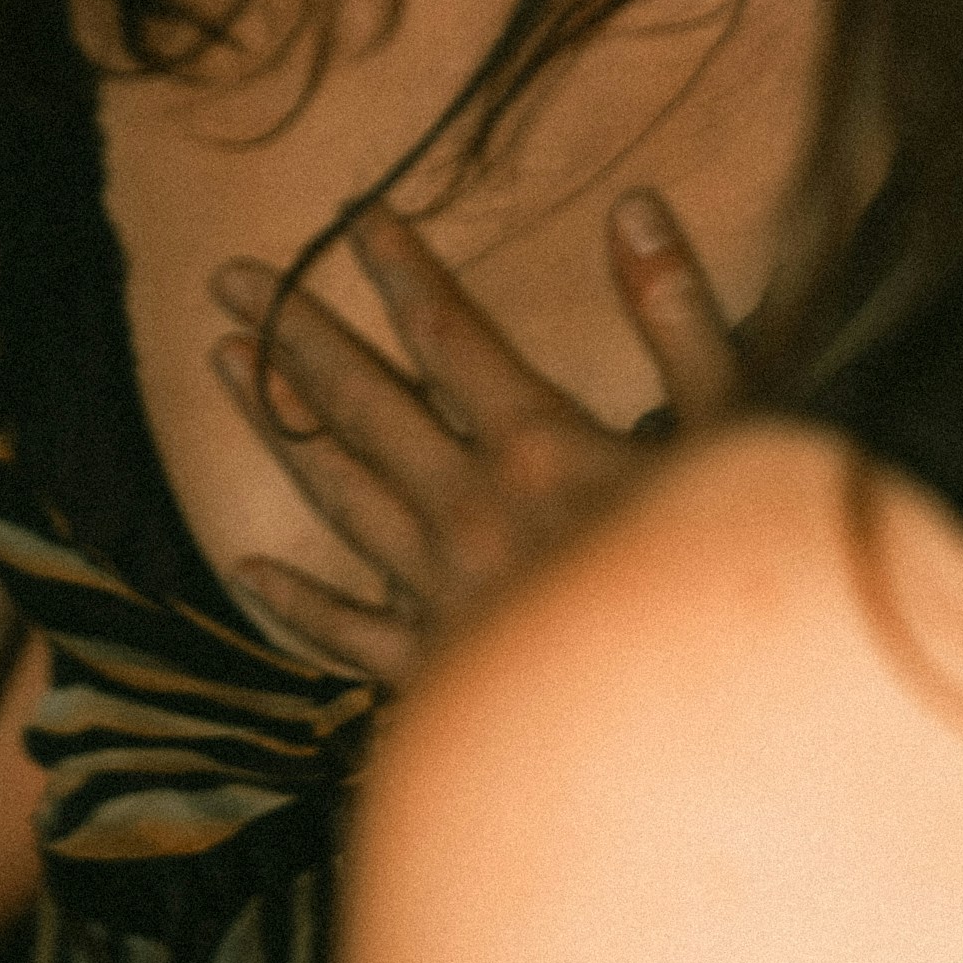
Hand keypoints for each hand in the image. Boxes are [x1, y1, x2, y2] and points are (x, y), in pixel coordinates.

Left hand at [209, 189, 738, 691]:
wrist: (705, 755)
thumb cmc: (734, 590)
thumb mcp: (736, 435)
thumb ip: (679, 317)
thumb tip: (632, 207)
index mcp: (540, 449)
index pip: (448, 335)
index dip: (399, 270)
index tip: (350, 217)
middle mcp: (471, 512)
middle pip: (364, 404)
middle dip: (296, 331)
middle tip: (229, 279)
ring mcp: (443, 597)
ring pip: (339, 496)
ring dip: (280, 426)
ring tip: (225, 365)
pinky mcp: (438, 680)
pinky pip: (350, 635)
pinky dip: (298, 604)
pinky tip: (249, 571)